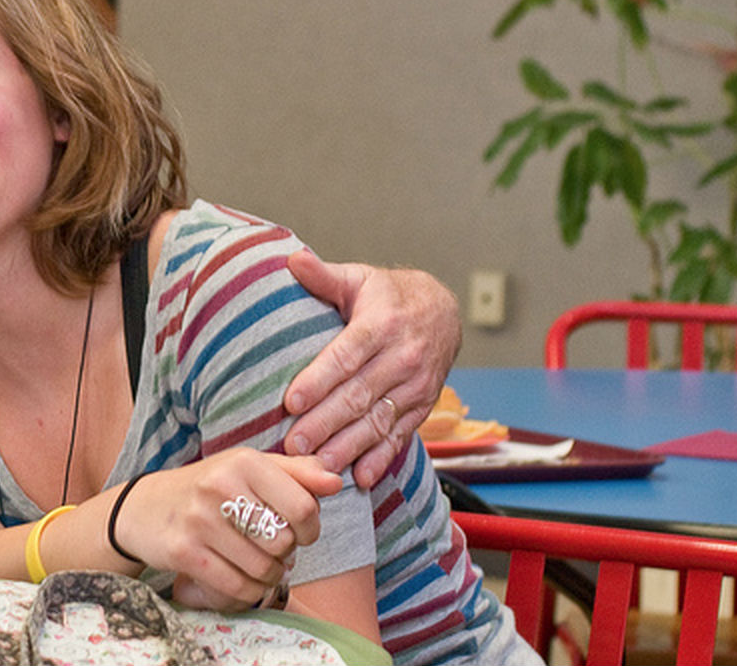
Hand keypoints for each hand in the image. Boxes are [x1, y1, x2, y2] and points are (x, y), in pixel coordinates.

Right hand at [111, 449, 339, 607]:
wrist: (146, 507)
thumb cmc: (210, 486)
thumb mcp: (251, 468)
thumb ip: (298, 473)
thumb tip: (336, 482)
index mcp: (244, 462)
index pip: (304, 507)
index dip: (311, 528)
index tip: (298, 530)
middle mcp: (219, 487)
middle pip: (284, 542)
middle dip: (286, 553)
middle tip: (271, 547)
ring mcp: (199, 520)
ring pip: (263, 569)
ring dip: (269, 575)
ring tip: (259, 563)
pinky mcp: (184, 552)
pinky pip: (238, 587)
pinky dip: (250, 591)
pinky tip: (245, 579)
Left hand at [280, 249, 459, 486]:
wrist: (444, 310)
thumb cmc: (390, 295)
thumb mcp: (359, 279)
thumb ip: (324, 276)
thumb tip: (293, 259)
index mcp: (382, 324)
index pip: (346, 356)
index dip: (319, 380)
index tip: (292, 401)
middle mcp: (403, 358)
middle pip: (359, 394)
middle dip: (325, 423)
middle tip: (294, 444)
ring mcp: (416, 386)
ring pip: (378, 420)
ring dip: (349, 446)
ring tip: (320, 466)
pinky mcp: (422, 406)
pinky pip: (400, 434)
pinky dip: (381, 458)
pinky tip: (360, 477)